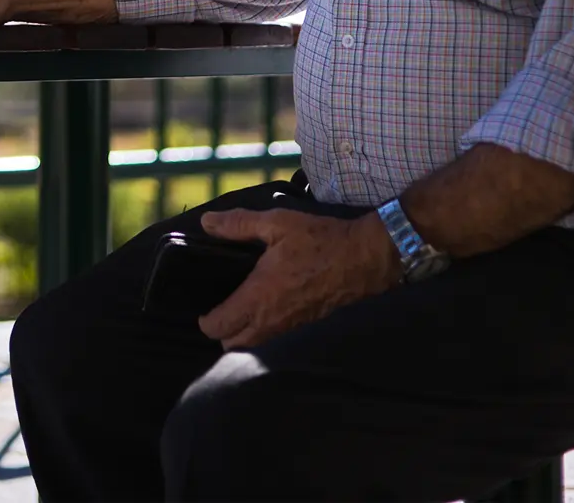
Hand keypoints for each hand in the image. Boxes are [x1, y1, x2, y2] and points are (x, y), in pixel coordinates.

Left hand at [195, 207, 398, 350]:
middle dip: (224, 334)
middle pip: (232, 347)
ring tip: (246, 319)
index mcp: (257, 297)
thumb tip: (206, 222)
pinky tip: (272, 321)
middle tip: (226, 314)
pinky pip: (278, 348)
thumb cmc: (319, 240)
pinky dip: (269, 342)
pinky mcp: (309, 334)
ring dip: (246, 340)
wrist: (366, 259)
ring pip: (256, 351)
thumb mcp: (277, 223)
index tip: (206, 310)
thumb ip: (239, 224)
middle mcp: (271, 323)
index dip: (206, 321)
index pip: (217, 327)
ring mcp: (291, 333)